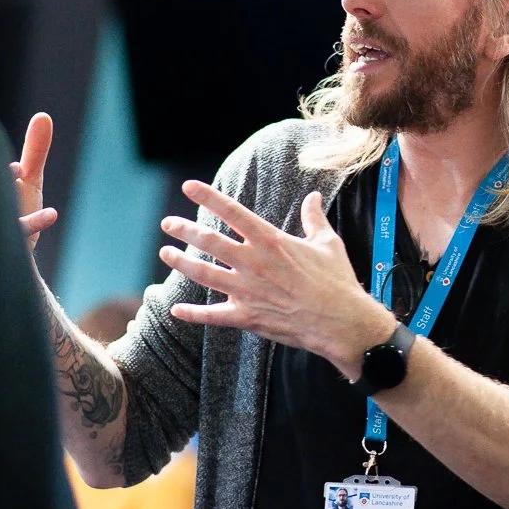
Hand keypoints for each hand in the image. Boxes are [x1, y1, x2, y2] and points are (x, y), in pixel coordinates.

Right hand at [0, 103, 57, 250]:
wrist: (15, 257)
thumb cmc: (18, 211)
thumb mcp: (29, 179)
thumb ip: (35, 150)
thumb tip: (43, 116)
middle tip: (1, 150)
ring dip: (2, 187)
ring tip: (17, 171)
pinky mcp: (5, 241)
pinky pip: (17, 231)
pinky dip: (34, 221)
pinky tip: (52, 214)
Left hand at [159, 181, 394, 377]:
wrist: (341, 322)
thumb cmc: (337, 281)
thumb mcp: (328, 243)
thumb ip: (314, 218)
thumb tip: (313, 196)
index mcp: (271, 241)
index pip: (233, 213)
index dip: (208, 197)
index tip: (188, 186)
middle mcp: (254, 263)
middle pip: (210, 241)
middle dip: (185, 230)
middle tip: (168, 223)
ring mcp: (247, 291)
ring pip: (204, 274)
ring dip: (182, 262)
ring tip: (166, 253)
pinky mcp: (247, 317)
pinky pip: (213, 316)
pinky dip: (192, 314)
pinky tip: (176, 310)